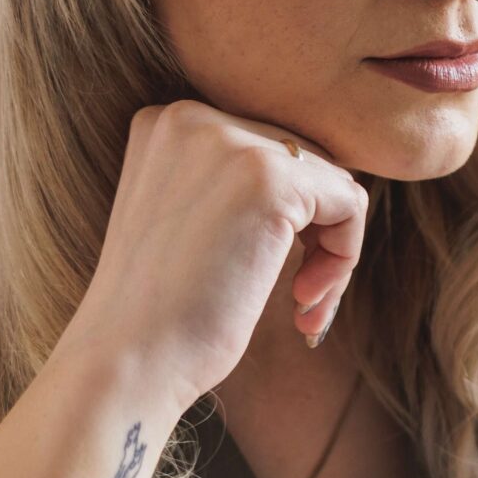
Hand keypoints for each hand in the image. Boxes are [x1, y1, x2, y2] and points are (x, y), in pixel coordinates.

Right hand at [52, 100, 368, 411]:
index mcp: (166, 123)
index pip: (266, 146)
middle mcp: (192, 116)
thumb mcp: (188, 220)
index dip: (286, 216)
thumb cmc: (160, 312)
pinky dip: (344, 258)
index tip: (274, 274)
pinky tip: (304, 304)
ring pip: (331, 181)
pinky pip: (350, 204)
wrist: (127, 361)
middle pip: (302, 160)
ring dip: (331, 251)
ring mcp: (230, 142)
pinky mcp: (271, 179)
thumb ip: (233, 183)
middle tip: (298, 300)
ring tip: (303, 306)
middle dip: (313, 233)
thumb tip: (327, 176)